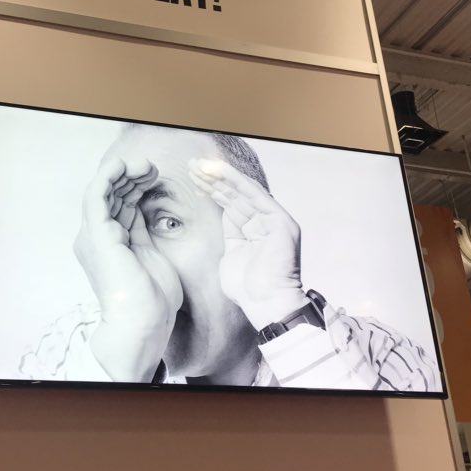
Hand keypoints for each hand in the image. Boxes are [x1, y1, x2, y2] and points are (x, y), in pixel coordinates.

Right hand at [74, 154, 181, 380]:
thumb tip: (142, 208)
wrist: (143, 322)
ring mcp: (94, 235)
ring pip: (102, 190)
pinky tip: (125, 166)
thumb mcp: (148, 253)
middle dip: (130, 175)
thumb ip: (141, 231)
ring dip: (122, 171)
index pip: (118, 203)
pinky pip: (96, 195)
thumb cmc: (151, 298)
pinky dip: (108, 176)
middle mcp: (97, 236)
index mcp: (110, 242)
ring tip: (146, 166)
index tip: (155, 176)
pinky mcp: (97, 234)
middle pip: (110, 194)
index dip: (134, 184)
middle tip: (152, 168)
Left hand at [188, 157, 305, 328]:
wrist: (265, 305)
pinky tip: (216, 171)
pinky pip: (253, 194)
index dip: (210, 189)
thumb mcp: (230, 257)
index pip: (229, 203)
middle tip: (190, 165)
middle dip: (211, 179)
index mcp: (253, 228)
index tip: (191, 178)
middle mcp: (265, 220)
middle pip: (234, 193)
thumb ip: (228, 238)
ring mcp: (274, 218)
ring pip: (242, 190)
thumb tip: (217, 225)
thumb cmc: (247, 290)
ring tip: (198, 166)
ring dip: (219, 176)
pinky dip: (234, 181)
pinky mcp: (279, 219)